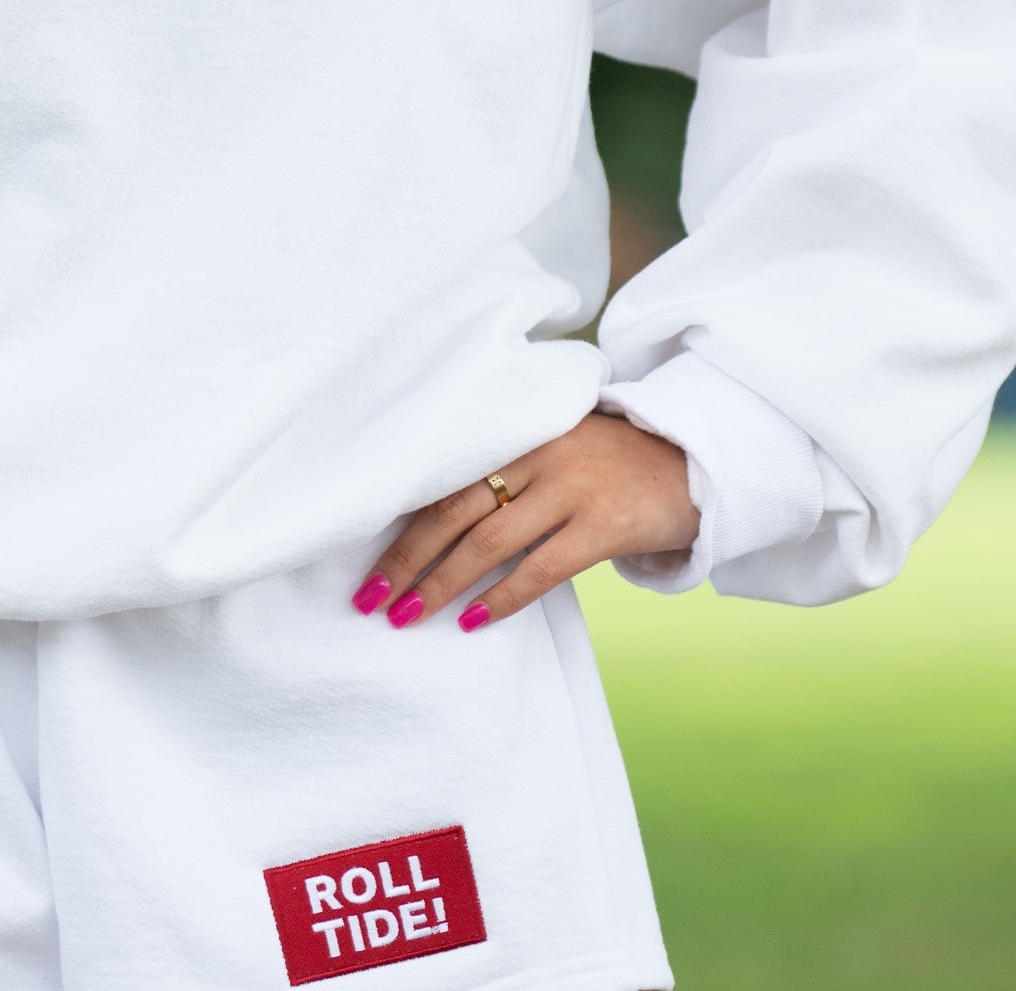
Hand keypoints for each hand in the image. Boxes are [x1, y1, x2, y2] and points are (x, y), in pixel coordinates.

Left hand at [351, 411, 699, 632]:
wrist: (688, 461)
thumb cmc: (602, 461)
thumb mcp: (548, 446)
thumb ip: (499, 470)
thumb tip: (428, 527)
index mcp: (514, 432)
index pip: (442, 479)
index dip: (399, 522)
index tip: (364, 561)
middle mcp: (536, 456)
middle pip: (453, 511)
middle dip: (406, 559)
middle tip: (369, 599)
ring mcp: (570, 490)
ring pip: (489, 543)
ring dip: (441, 584)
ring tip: (406, 616)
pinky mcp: (601, 526)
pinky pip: (541, 570)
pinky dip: (503, 598)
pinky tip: (473, 621)